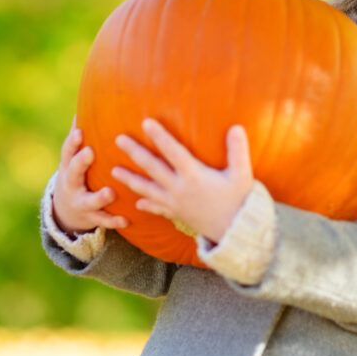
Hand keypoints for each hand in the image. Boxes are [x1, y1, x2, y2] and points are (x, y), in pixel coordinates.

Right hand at [52, 118, 128, 233]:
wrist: (66, 211)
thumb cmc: (76, 173)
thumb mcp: (73, 157)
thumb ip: (79, 136)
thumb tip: (86, 104)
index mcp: (69, 166)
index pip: (67, 151)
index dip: (72, 142)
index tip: (80, 131)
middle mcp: (71, 183)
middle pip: (73, 173)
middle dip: (80, 163)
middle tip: (90, 152)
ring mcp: (80, 202)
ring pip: (88, 200)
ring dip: (99, 196)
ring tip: (109, 192)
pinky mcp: (91, 217)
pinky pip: (102, 220)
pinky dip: (113, 220)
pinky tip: (126, 219)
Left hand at [112, 118, 253, 242]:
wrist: (236, 233)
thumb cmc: (240, 201)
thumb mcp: (242, 175)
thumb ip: (238, 150)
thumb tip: (236, 127)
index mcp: (194, 176)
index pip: (173, 151)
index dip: (159, 136)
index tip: (145, 122)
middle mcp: (179, 189)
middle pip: (152, 167)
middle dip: (134, 152)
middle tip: (119, 139)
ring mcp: (175, 203)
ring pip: (147, 189)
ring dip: (129, 179)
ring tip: (113, 172)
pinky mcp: (176, 214)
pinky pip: (157, 208)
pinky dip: (146, 204)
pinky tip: (137, 203)